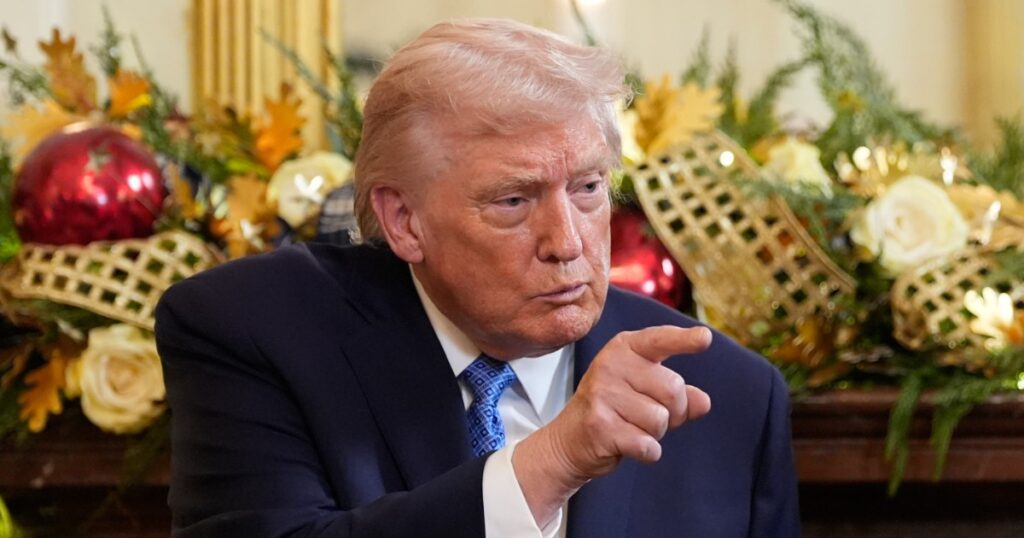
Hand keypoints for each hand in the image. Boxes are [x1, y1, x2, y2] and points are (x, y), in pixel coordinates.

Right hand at [512, 325, 711, 525]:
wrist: (569, 439)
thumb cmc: (615, 409)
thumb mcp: (646, 392)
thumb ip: (679, 394)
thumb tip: (703, 402)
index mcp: (624, 349)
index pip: (660, 340)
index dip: (684, 340)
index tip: (705, 338)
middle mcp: (611, 365)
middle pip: (673, 389)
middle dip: (675, 412)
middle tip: (652, 416)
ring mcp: (602, 394)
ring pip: (661, 420)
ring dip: (656, 433)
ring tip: (632, 427)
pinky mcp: (600, 425)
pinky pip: (648, 445)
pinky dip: (647, 452)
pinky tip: (628, 444)